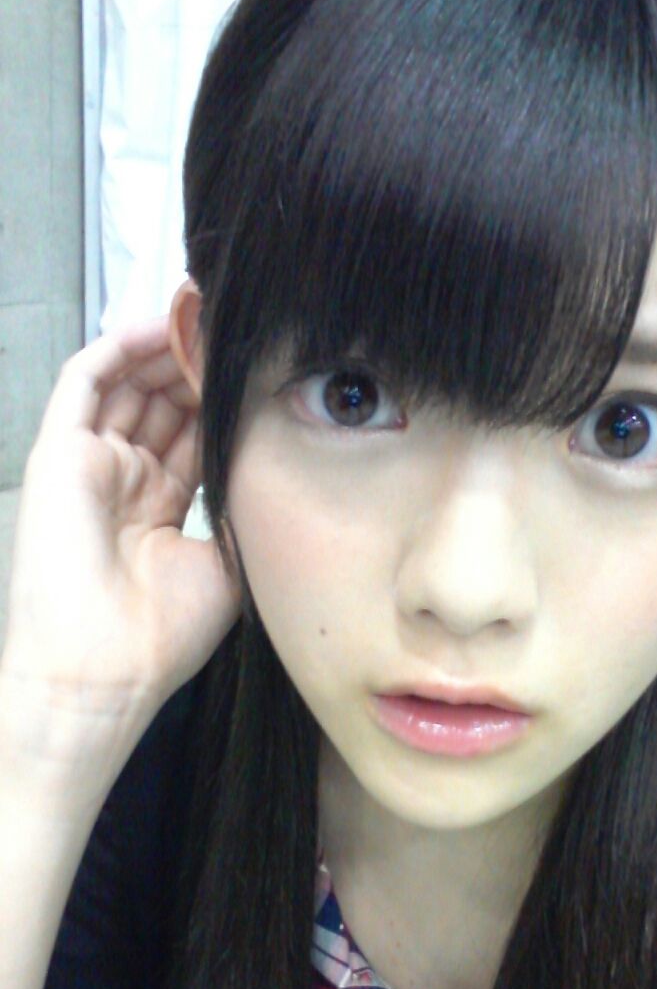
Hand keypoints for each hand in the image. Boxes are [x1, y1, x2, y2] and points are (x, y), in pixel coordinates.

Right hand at [0, 318, 240, 783]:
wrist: (104, 671)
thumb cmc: (164, 631)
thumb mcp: (225, 560)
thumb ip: (238, 508)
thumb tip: (267, 462)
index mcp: (159, 505)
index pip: (195, 433)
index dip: (224, 400)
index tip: (261, 368)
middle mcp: (125, 478)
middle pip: (164, 402)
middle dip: (200, 365)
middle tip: (239, 330)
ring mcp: (90, 463)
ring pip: (129, 383)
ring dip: (167, 349)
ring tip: (209, 318)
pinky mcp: (58, 452)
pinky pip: (86, 381)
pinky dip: (119, 347)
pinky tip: (160, 326)